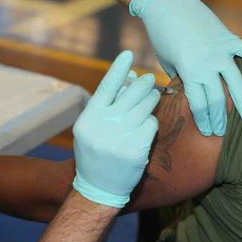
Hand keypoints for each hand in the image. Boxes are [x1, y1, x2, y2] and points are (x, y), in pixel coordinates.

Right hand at [73, 50, 159, 207]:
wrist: (99, 187)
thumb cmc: (96, 152)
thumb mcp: (92, 127)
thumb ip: (107, 104)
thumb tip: (129, 77)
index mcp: (89, 118)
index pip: (106, 87)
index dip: (118, 70)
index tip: (128, 54)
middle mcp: (103, 126)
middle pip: (131, 94)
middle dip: (144, 84)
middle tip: (150, 80)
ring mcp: (120, 138)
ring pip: (145, 107)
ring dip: (151, 99)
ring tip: (152, 97)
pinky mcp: (136, 149)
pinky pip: (151, 125)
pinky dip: (151, 123)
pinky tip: (146, 128)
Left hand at [130, 0, 241, 135]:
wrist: (167, 3)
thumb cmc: (162, 35)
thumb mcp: (167, 62)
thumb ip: (181, 78)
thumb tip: (190, 94)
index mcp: (189, 72)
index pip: (199, 103)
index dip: (203, 119)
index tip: (206, 131)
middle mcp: (207, 64)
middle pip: (217, 98)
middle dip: (218, 118)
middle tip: (221, 132)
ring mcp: (220, 51)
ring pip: (236, 83)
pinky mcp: (227, 38)